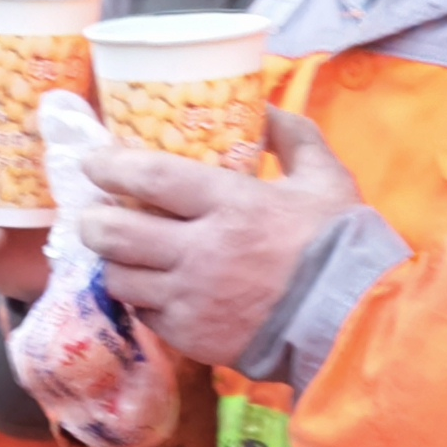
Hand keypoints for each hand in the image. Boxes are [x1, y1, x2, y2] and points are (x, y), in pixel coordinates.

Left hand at [78, 110, 363, 369]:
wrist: (353, 323)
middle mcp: (201, 251)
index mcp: (231, 204)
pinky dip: (142, 300)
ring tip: (123, 255)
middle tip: (93, 215)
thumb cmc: (341, 245)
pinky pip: (145, 316)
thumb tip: (266, 109)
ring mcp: (192, 299)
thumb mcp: (326, 177)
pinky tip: (153, 290)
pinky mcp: (193, 337)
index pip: (149, 178)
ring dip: (115, 264)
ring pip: (121, 279)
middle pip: (116, 233)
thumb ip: (294, 137)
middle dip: (92, 221)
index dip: (111, 166)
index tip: (94, 161)